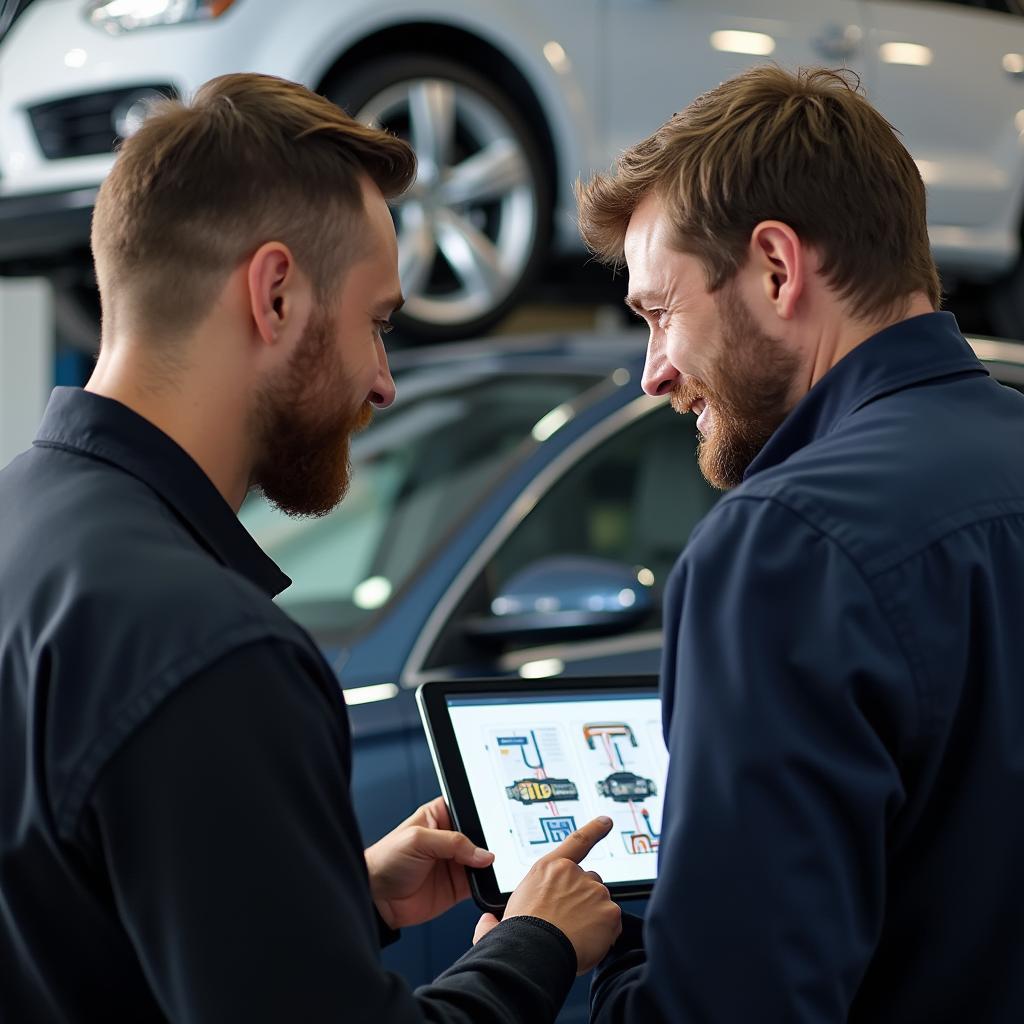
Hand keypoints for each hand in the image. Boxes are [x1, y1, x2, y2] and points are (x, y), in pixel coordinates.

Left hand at [365, 796, 492, 929]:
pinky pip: (479, 883)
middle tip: (493, 846)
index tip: (493, 820)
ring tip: (489, 864)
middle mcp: (448, 839)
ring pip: (481, 859)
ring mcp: (453, 863)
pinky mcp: (456, 886)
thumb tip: (483, 853)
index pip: (465, 808)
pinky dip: (486, 882)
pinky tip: (486, 880)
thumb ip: (453, 842)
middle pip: (479, 835)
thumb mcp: (418, 840)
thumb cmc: (386, 860)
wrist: (376, 898)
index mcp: (437, 817)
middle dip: (487, 840)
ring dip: (488, 863)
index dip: (479, 813)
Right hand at [474, 816, 621, 973]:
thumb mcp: (499, 921)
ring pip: (600, 903)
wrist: (534, 954)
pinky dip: (605, 934)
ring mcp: (593, 890)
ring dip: (593, 917)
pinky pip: (612, 923)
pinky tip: (588, 943)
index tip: (607, 822)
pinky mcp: (608, 911)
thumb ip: (492, 919)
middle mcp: (572, 873)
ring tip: (574, 936)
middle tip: (569, 922)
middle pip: (587, 883)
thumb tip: (487, 921)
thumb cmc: (517, 938)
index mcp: (547, 869)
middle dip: (582, 899)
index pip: (576, 842)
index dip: (594, 830)